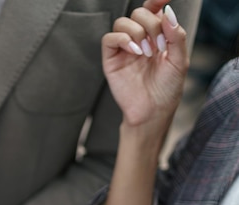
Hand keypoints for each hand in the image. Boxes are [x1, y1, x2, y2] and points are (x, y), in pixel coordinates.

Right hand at [102, 1, 188, 127]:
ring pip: (122, 22)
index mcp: (157, 36)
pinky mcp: (110, 59)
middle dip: (151, 24)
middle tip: (159, 45)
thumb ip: (176, 35)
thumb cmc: (167, 88)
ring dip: (137, 32)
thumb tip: (167, 12)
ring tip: (146, 52)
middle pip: (138, 13)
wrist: (153, 111)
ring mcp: (124, 49)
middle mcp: (139, 39)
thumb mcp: (179, 60)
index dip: (157, 0)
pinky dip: (122, 39)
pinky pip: (109, 38)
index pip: (153, 10)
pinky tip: (134, 51)